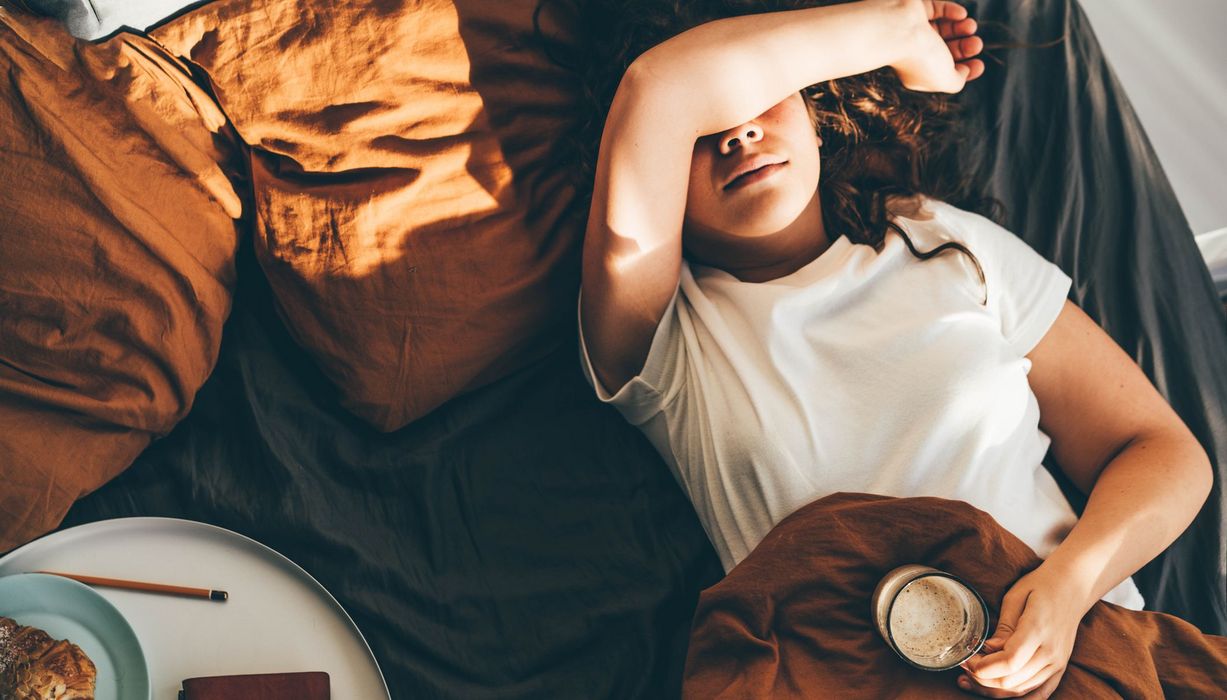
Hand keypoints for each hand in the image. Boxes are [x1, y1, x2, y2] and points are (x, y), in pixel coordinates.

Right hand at [890, 0, 984, 92]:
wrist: (897, 28)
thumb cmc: (918, 57)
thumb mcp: (943, 79)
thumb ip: (957, 81)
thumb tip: (964, 72)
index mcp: (917, 72)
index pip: (944, 72)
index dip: (965, 69)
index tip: (979, 65)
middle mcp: (914, 52)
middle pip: (947, 49)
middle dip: (965, 47)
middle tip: (976, 44)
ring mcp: (914, 30)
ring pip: (944, 28)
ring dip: (962, 28)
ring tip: (970, 26)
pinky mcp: (915, 9)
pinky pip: (938, 9)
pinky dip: (952, 11)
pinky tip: (961, 15)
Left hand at [955, 566, 1086, 697]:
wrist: (1073, 586)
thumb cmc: (1041, 585)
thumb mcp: (1015, 596)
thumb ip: (1003, 626)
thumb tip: (987, 648)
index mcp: (1038, 630)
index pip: (1009, 661)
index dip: (983, 667)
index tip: (966, 659)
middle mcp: (1051, 652)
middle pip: (1012, 680)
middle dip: (982, 678)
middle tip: (964, 666)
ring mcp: (1058, 663)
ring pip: (1022, 690)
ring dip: (994, 690)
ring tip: (972, 680)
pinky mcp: (1060, 668)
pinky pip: (1039, 694)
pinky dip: (1017, 697)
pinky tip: (997, 693)